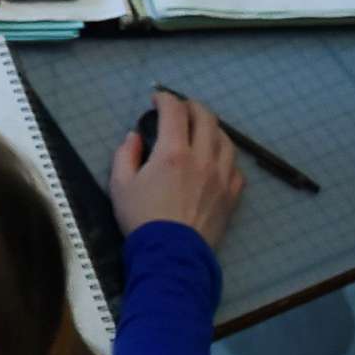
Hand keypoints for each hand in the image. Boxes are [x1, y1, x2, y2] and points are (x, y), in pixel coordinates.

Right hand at [110, 91, 244, 248]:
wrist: (171, 255)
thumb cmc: (142, 220)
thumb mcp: (119, 186)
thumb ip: (125, 155)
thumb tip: (134, 137)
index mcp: (173, 153)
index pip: (174, 111)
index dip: (165, 99)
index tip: (157, 99)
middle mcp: (202, 158)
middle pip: (206, 118)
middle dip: (192, 106)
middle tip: (180, 109)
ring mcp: (222, 176)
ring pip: (225, 140)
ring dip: (212, 129)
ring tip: (201, 132)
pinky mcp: (232, 195)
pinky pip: (235, 168)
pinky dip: (225, 159)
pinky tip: (215, 162)